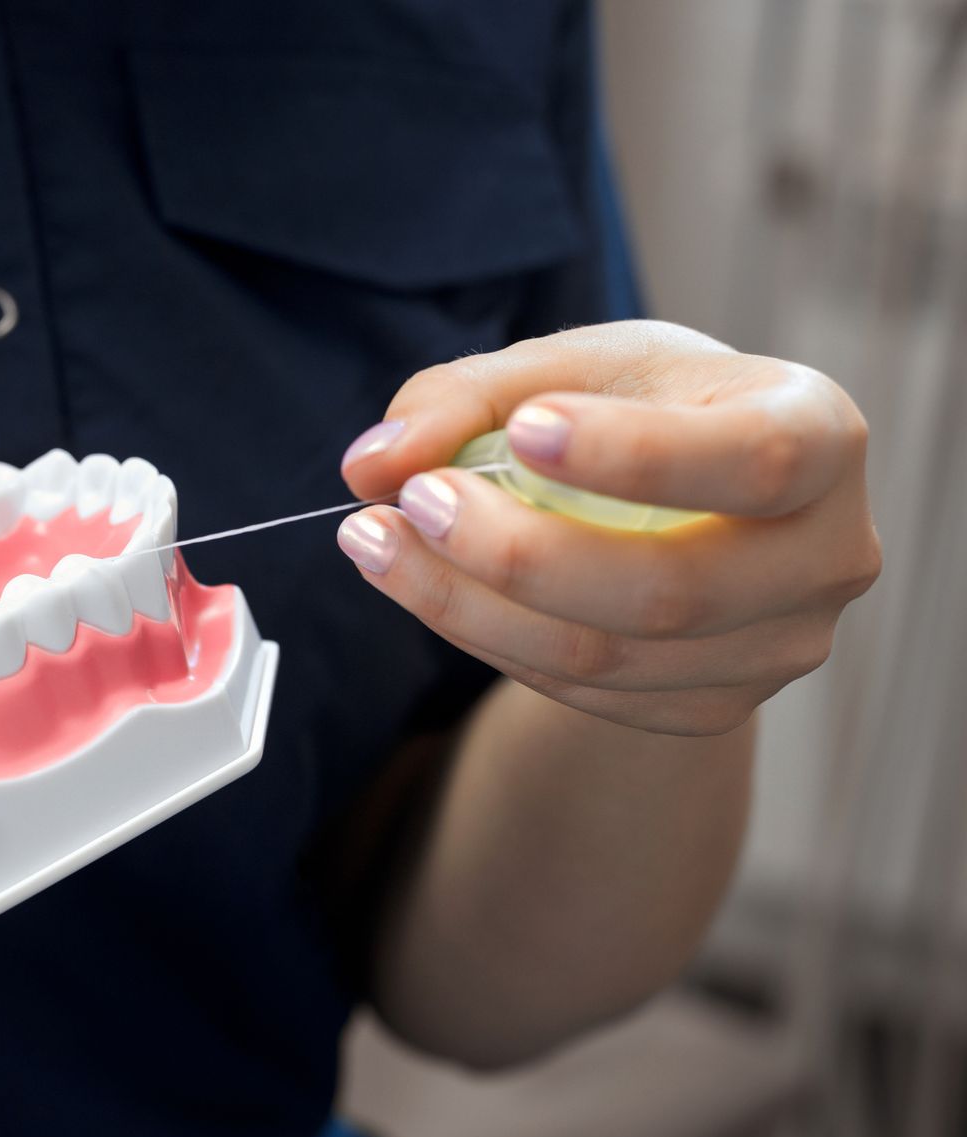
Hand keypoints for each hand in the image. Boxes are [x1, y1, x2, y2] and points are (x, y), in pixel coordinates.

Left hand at [336, 321, 880, 735]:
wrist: (689, 502)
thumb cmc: (640, 407)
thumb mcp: (571, 368)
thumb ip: (466, 396)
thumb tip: (369, 464)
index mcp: (821, 435)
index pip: (752, 459)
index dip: (636, 456)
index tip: (521, 429)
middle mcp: (826, 556)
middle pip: (669, 590)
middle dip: (518, 553)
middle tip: (412, 501)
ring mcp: (776, 650)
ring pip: (607, 656)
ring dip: (468, 606)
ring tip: (377, 541)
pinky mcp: (713, 708)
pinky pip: (582, 692)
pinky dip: (489, 641)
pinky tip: (429, 588)